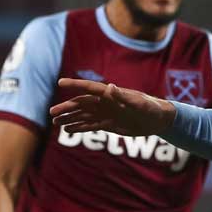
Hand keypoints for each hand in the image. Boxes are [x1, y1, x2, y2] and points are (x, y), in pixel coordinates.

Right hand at [49, 78, 176, 136]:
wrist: (159, 120)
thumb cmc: (150, 108)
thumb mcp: (138, 103)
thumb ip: (123, 97)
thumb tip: (110, 87)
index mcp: (111, 94)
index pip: (89, 88)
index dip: (75, 85)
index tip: (60, 82)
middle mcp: (105, 103)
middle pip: (81, 104)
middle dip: (67, 108)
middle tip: (52, 113)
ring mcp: (106, 113)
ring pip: (83, 115)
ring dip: (70, 118)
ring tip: (55, 122)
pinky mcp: (109, 124)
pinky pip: (90, 125)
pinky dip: (79, 127)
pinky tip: (67, 129)